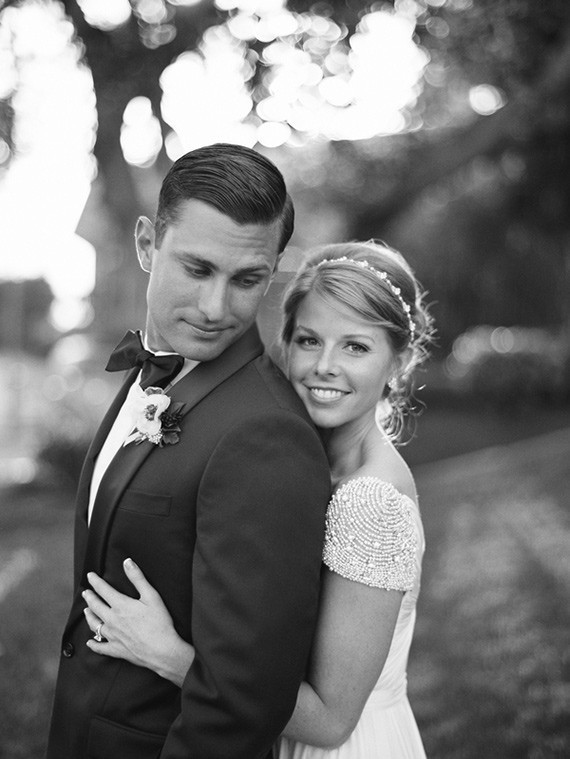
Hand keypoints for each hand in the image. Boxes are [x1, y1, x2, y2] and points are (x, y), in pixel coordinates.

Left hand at [83, 558, 194, 685]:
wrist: (162, 650)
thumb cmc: (159, 622)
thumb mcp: (151, 596)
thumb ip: (138, 578)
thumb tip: (127, 562)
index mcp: (120, 605)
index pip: (103, 590)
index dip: (95, 581)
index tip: (90, 575)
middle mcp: (112, 620)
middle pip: (96, 606)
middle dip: (89, 597)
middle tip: (85, 592)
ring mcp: (112, 636)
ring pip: (94, 625)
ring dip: (89, 616)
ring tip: (86, 611)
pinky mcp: (116, 650)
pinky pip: (100, 647)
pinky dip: (93, 644)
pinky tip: (89, 642)